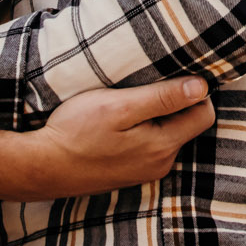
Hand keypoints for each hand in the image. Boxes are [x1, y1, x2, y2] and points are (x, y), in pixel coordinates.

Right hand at [13, 78, 216, 200]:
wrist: (42, 166)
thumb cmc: (76, 132)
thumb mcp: (120, 106)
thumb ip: (163, 98)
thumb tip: (202, 87)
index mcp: (162, 147)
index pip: (204, 114)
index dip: (196, 90)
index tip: (175, 73)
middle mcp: (160, 164)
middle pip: (188, 125)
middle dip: (175, 102)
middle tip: (147, 83)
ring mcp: (145, 171)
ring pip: (169, 134)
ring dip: (157, 116)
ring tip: (130, 100)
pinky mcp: (130, 172)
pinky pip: (151, 146)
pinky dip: (143, 130)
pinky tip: (121, 121)